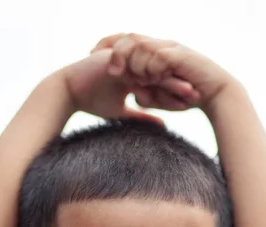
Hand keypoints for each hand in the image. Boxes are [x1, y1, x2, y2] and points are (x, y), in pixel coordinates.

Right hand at [61, 46, 198, 121]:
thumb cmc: (91, 101)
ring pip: (153, 71)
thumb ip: (142, 117)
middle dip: (179, 85)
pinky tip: (164, 85)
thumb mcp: (122, 113)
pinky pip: (137, 69)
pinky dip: (150, 77)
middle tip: (198, 95)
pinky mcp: (117, 60)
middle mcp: (133, 65)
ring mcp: (126, 60)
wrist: (68, 92)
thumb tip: (163, 126)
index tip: (192, 104)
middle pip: (161, 75)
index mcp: (135, 74)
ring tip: (188, 91)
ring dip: (170, 81)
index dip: (175, 93)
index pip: (160, 83)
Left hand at [91, 33, 234, 112]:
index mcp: (153, 52)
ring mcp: (171, 49)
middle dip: (114, 51)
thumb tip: (134, 96)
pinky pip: (159, 57)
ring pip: (142, 46)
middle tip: (106, 67)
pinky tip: (150, 79)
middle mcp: (161, 45)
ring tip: (131, 78)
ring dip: (133, 63)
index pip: (126, 39)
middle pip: (130, 37)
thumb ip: (147, 95)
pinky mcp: (181, 57)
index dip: (107, 43)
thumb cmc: (187, 96)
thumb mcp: (161, 98)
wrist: (214, 94)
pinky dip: (151, 68)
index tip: (91, 53)